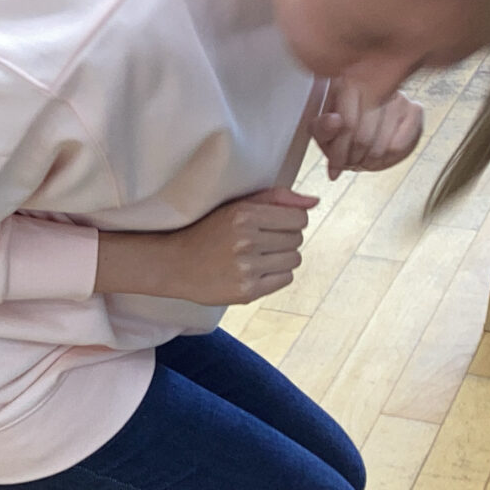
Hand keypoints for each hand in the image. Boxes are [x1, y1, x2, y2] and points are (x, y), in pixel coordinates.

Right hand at [146, 186, 316, 305]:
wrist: (175, 264)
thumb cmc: (208, 231)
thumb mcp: (237, 205)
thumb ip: (277, 198)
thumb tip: (315, 202)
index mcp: (244, 215)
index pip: (299, 217)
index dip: (290, 220)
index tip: (273, 224)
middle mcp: (247, 241)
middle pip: (297, 238)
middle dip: (284, 238)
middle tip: (260, 241)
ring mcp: (247, 269)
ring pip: (294, 259)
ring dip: (282, 257)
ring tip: (258, 256)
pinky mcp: (247, 292)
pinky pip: (285, 279)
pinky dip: (276, 275)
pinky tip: (257, 271)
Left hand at [313, 84, 423, 178]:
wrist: (363, 117)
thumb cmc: (339, 124)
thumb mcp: (322, 128)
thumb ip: (322, 127)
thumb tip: (335, 121)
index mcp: (348, 84)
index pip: (347, 125)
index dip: (339, 154)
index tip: (334, 170)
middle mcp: (377, 86)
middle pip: (364, 138)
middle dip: (353, 159)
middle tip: (349, 164)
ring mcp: (399, 97)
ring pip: (384, 146)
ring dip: (370, 162)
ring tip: (363, 161)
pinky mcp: (415, 110)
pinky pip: (401, 146)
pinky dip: (389, 160)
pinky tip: (380, 157)